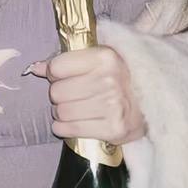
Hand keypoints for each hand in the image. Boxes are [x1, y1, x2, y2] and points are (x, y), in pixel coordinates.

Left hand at [27, 47, 145, 144]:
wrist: (152, 101)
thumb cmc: (120, 77)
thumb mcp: (98, 59)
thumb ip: (67, 61)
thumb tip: (35, 68)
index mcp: (104, 57)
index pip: (57, 67)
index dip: (54, 74)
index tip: (62, 77)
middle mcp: (109, 80)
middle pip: (56, 92)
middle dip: (58, 95)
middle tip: (71, 95)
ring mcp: (112, 106)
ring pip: (61, 111)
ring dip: (61, 112)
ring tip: (74, 108)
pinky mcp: (113, 129)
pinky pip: (70, 129)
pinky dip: (64, 127)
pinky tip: (71, 122)